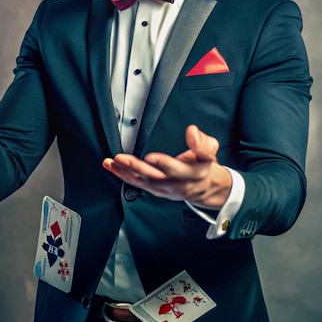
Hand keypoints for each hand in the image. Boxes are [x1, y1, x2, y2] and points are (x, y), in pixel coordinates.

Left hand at [102, 125, 231, 208]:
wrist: (204, 187)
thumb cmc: (203, 165)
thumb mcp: (210, 151)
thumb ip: (202, 143)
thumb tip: (192, 132)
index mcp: (191, 173)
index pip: (177, 169)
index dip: (164, 163)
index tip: (151, 156)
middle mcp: (175, 183)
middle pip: (154, 177)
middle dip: (136, 168)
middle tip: (122, 159)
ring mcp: (164, 188)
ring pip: (143, 182)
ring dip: (125, 172)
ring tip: (113, 162)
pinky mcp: (154, 189)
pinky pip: (137, 184)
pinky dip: (123, 176)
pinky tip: (112, 167)